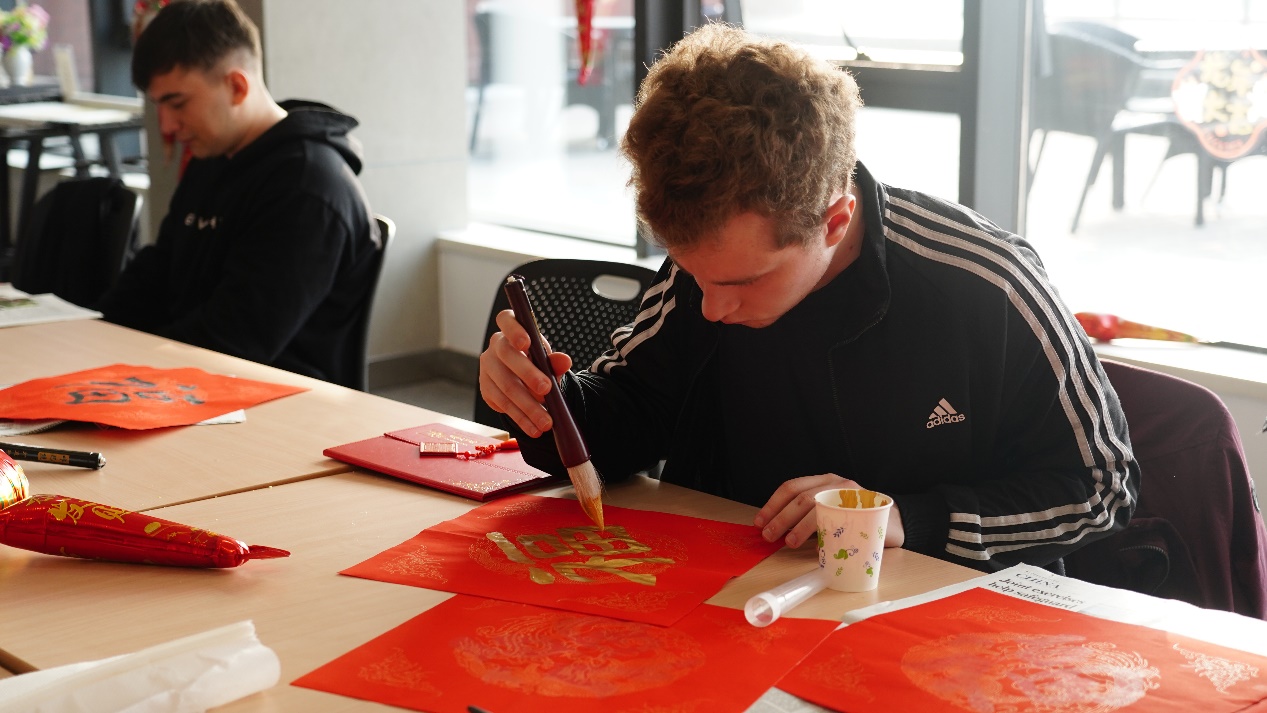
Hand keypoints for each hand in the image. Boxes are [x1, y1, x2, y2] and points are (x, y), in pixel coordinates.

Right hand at [478, 309, 571, 437]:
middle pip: (506, 356)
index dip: (514, 329)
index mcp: (511, 330)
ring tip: (546, 422)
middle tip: (546, 390)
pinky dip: (521, 418)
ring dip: (527, 406)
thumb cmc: (538, 364)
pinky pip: (503, 405)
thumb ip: (556, 361)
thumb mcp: (549, 361)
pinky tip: (534, 428)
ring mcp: (487, 368)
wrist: (526, 383)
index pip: (506, 320)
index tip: (527, 342)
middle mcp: (495, 347)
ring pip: (505, 386)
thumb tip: (564, 361)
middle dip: (527, 374)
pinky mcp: (486, 389)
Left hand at [754, 474, 904, 549]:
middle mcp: (835, 483)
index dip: (772, 504)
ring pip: (818, 507)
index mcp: (823, 481)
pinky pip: (841, 522)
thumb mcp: (829, 510)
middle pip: (801, 498)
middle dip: (781, 518)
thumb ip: (807, 517)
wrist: (894, 519)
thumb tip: (776, 532)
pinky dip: (826, 536)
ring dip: (799, 526)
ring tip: (789, 542)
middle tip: (769, 535)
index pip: (791, 487)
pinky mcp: (864, 510)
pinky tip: (818, 548)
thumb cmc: (854, 517)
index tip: (760, 522)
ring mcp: (850, 495)